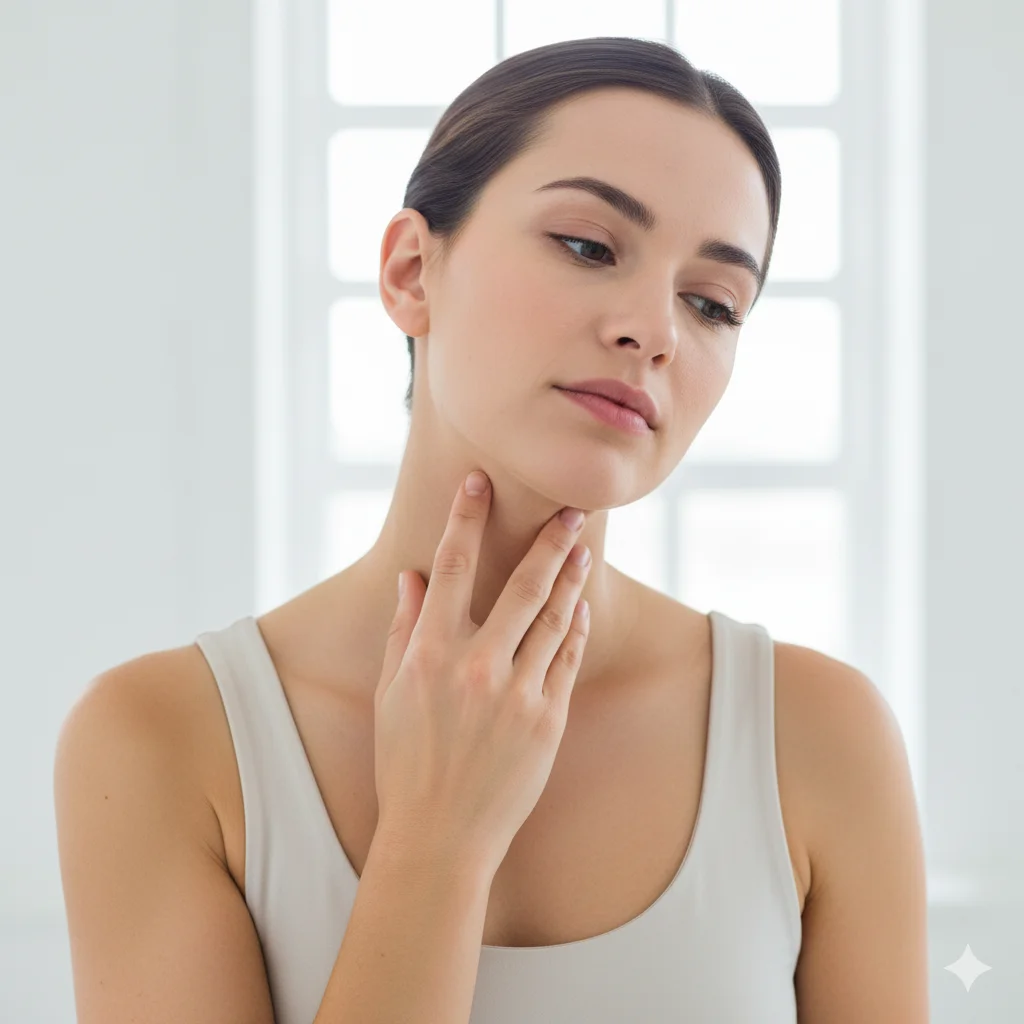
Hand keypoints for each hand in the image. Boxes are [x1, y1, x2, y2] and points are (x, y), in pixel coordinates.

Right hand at [372, 470, 591, 876]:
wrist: (441, 836)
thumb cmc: (406, 764)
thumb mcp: (390, 694)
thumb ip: (403, 630)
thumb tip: (411, 578)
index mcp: (429, 655)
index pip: (449, 568)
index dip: (464, 518)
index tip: (477, 482)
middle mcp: (476, 667)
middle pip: (521, 584)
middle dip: (549, 541)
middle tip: (571, 510)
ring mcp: (517, 693)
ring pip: (552, 617)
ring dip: (569, 578)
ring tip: (582, 549)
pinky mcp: (547, 720)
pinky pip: (566, 659)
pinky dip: (572, 627)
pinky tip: (576, 606)